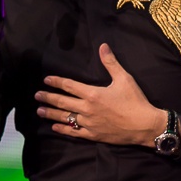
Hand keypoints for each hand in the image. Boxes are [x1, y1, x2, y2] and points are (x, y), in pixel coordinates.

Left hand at [35, 42, 166, 147]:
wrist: (144, 125)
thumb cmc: (135, 101)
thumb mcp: (124, 78)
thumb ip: (110, 63)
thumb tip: (103, 46)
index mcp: (93, 93)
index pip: (69, 85)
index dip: (56, 82)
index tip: (46, 80)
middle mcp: (87, 108)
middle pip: (62, 102)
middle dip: (48, 98)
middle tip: (36, 95)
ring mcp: (89, 123)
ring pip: (65, 118)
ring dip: (51, 114)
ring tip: (39, 111)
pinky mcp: (93, 135)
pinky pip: (74, 132)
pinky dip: (63, 129)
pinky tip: (54, 128)